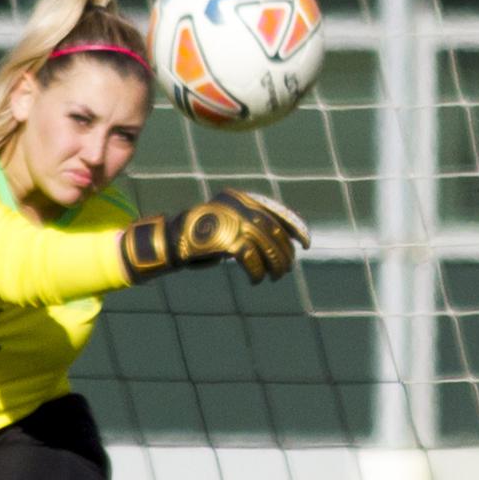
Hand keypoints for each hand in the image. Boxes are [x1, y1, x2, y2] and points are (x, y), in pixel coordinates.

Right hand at [120, 189, 310, 283]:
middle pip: (274, 231)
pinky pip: (251, 259)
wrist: (172, 240)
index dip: (295, 227)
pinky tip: (256, 281)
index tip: (306, 243)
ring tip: (275, 276)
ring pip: (267, 246)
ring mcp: (233, 222)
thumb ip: (249, 224)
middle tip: (286, 268)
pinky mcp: (227, 240)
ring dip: (275, 265)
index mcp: (241, 198)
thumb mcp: (227, 222)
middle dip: (284, 253)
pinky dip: (256, 272)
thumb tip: (281, 241)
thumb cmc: (201, 236)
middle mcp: (239, 207)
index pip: (276, 211)